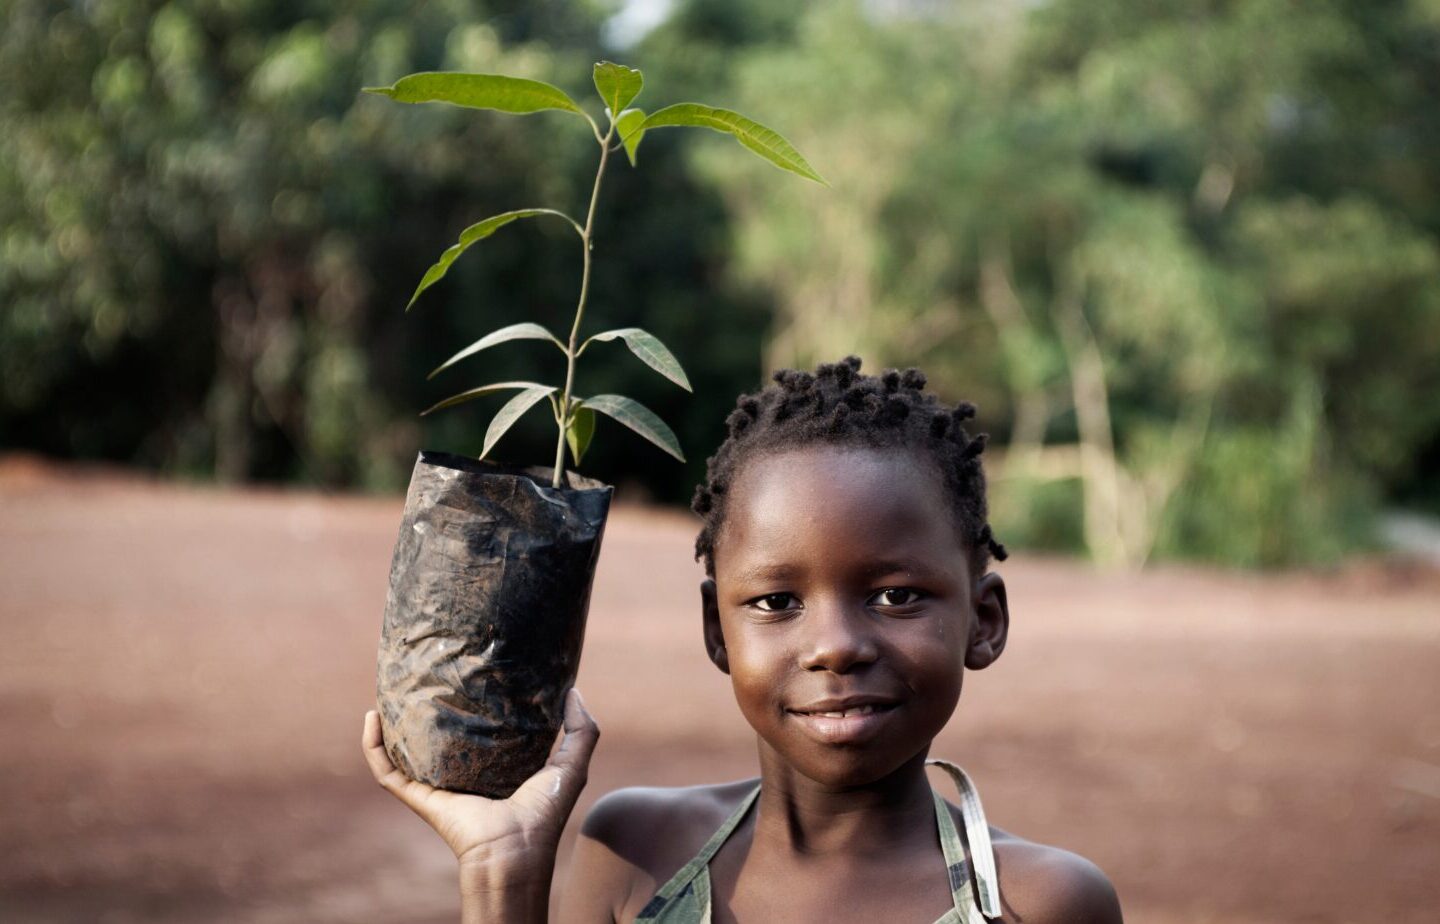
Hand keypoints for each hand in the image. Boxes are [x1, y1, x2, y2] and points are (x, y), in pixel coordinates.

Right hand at [362, 688, 599, 875]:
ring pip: (403, 750)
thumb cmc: (544, 813)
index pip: (477, 729)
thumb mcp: (571, 765)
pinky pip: (385, 770)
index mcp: (494, 765)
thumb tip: (572, 690)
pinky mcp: (417, 796)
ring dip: (390, 725)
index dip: (472, 703)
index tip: (468, 672)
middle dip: (425, 708)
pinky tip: (371, 717)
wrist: (515, 852)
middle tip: (422, 674)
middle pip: (436, 737)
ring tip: (388, 691)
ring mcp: (435, 785)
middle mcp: (461, 773)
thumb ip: (582, 730)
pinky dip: (373, 746)